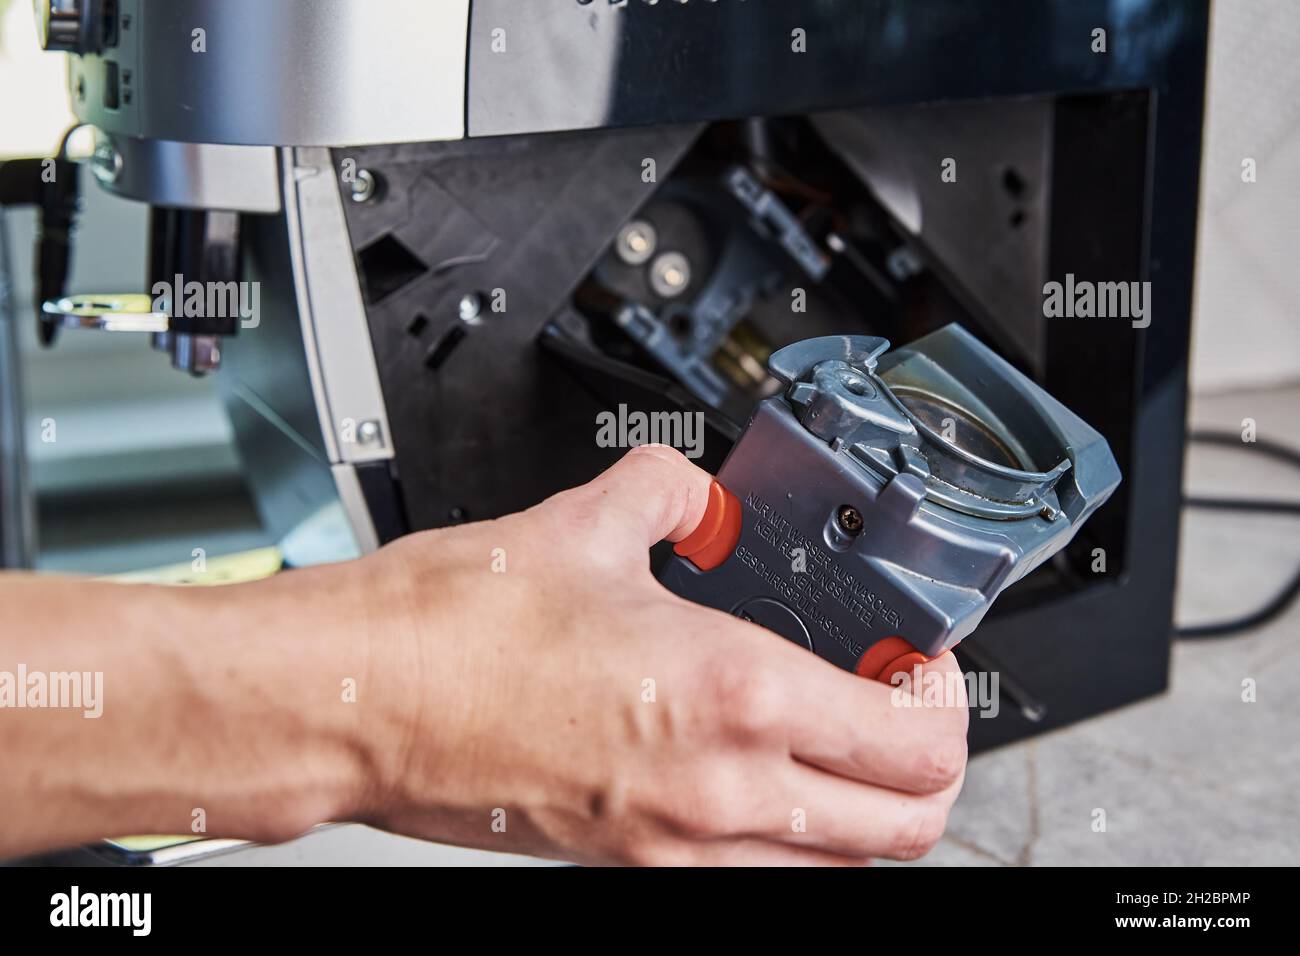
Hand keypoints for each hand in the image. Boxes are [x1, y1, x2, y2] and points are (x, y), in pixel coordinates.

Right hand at [338, 445, 967, 864]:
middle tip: (897, 703)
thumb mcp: (587, 522)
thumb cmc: (452, 629)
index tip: (920, 658)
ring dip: (865, 809)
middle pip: (907, 829)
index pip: (914, 742)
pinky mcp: (630, 872)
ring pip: (841, 869)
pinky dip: (790, 839)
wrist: (356, 703)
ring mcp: (678, 850)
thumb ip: (674, 495)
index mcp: (733, 696)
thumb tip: (701, 501)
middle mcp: (722, 792)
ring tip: (832, 737)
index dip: (945, 698)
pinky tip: (751, 771)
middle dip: (930, 766)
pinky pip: (759, 878)